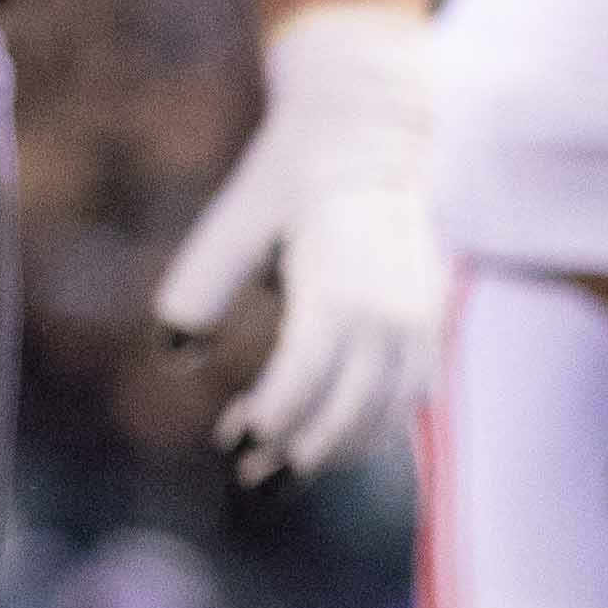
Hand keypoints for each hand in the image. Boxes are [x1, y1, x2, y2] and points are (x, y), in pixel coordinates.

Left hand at [159, 0, 437, 474]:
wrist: (369, 138)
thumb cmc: (287, 182)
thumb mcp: (233, 224)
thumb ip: (199, 288)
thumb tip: (175, 358)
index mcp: (339, 285)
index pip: (306, 376)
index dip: (271, 417)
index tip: (233, 436)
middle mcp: (390, 311)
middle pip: (348, 410)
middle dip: (297, 449)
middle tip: (247, 470)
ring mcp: (419, 321)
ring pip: (386, 415)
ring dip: (335, 447)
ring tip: (285, 461)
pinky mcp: (432, 324)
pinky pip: (410, 399)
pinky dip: (373, 428)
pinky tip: (329, 433)